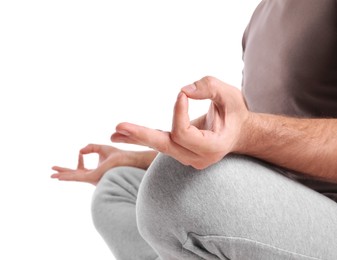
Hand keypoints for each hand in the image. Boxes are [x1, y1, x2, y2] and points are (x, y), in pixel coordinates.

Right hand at [51, 144, 128, 184]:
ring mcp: (91, 178)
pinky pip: (78, 177)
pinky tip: (61, 177)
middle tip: (52, 172)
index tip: (80, 153)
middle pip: (74, 175)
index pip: (81, 168)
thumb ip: (90, 148)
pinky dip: (68, 176)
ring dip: (63, 176)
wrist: (124, 159)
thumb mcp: (101, 148)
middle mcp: (91, 176)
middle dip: (63, 173)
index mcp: (93, 171)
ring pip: (74, 177)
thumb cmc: (116, 156)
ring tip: (52, 175)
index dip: (79, 161)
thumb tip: (80, 151)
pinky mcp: (92, 177)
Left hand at [111, 76, 249, 168]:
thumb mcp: (229, 94)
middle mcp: (199, 158)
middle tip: (118, 128)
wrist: (240, 132)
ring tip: (114, 133)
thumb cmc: (236, 112)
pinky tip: (122, 136)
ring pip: (160, 147)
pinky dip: (143, 138)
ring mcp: (189, 158)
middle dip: (142, 135)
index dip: (178, 112)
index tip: (182, 93)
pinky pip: (161, 145)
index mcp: (213, 148)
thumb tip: (183, 91)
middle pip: (165, 146)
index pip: (184, 133)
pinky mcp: (182, 152)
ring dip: (138, 137)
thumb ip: (208, 88)